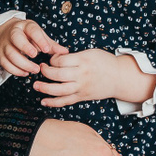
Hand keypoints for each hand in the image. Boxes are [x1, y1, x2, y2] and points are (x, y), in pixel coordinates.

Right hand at [0, 18, 64, 76]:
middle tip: (36, 59)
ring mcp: (5, 44)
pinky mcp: (0, 54)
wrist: (4, 33)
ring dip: (23, 64)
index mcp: (25, 26)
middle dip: (26, 49)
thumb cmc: (26, 35)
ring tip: (35, 69)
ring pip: (10, 54)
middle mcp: (13, 33)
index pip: (32, 30)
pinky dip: (15, 70)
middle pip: (16, 39)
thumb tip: (65, 52)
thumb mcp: (38, 35)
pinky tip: (25, 73)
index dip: (39, 40)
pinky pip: (5, 64)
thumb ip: (51, 44)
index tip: (46, 50)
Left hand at [34, 49, 155, 106]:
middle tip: (41, 69)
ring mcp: (82, 87)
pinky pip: (66, 101)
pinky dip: (53, 102)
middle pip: (58, 75)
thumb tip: (56, 58)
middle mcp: (82, 75)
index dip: (52, 59)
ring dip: (45, 88)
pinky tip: (44, 101)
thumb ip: (74, 56)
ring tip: (35, 85)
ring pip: (59, 90)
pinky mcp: (82, 97)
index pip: (61, 60)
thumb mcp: (90, 52)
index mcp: (83, 61)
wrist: (120, 77)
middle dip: (46, 72)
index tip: (51, 59)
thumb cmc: (105, 62)